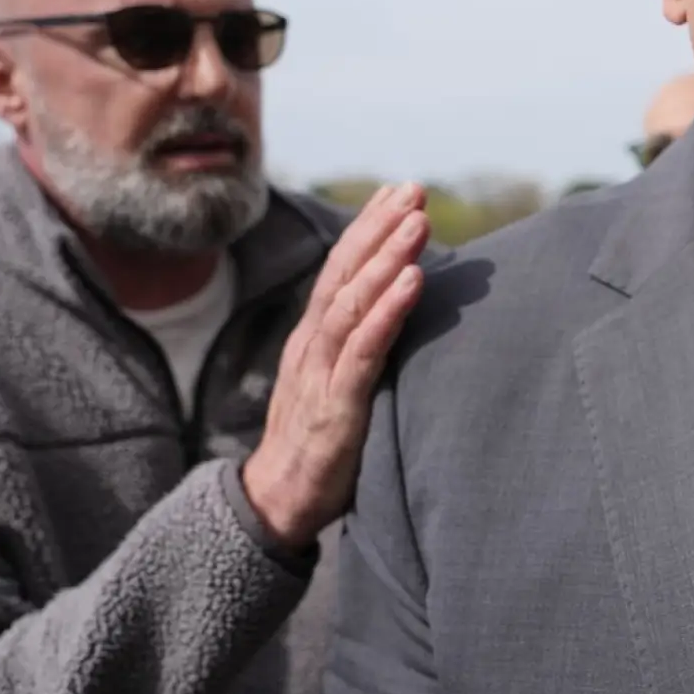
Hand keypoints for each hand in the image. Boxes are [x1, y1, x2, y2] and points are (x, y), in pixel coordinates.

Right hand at [242, 182, 429, 549]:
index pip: (341, 271)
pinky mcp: (336, 408)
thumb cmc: (319, 445)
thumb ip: (361, 350)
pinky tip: (413, 281)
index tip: (397, 192)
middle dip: (379, 227)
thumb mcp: (338, 385)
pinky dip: (389, 311)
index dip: (368, 229)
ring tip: (417, 221)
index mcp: (315, 338)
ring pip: (353, 303)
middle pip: (345, 274)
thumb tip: (401, 315)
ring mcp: (321, 374)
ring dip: (387, 257)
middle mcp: (313, 346)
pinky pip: (363, 350)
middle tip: (412, 188)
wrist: (277, 505)